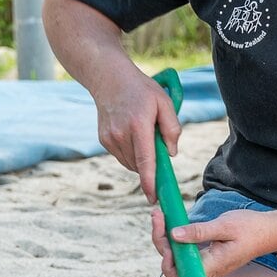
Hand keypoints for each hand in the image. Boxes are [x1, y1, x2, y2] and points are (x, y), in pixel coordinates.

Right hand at [96, 69, 181, 200]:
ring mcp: (110, 138)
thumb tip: (171, 153)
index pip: (145, 160)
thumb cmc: (141, 89)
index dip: (150, 182)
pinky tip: (132, 135)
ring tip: (143, 135)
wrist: (109, 79)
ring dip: (141, 160)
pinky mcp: (104, 140)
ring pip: (131, 163)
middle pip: (140, 165)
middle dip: (151, 165)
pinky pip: (122, 157)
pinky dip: (131, 153)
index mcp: (138, 125)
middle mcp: (121, 134)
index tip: (153, 197)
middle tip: (157, 145)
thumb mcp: (164, 102)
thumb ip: (172, 128)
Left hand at [150, 206, 276, 276]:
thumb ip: (199, 231)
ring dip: (164, 239)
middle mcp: (208, 270)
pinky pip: (185, 252)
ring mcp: (207, 265)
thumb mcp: (225, 225)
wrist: (269, 231)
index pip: (179, 274)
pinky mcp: (207, 257)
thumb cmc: (250, 228)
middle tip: (157, 216)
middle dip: (160, 242)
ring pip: (177, 259)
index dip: (166, 260)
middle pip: (174, 266)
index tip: (164, 235)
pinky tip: (169, 223)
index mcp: (212, 265)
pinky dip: (174, 238)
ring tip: (159, 216)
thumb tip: (174, 234)